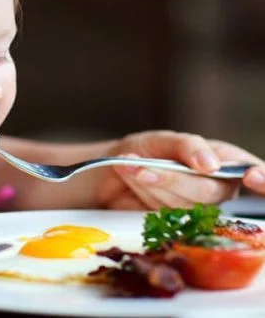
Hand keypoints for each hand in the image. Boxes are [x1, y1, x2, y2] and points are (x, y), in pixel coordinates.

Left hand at [95, 130, 264, 209]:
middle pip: (208, 191)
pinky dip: (142, 192)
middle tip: (144, 168)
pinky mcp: (175, 223)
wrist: (113, 168)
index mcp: (225, 161)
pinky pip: (162, 214)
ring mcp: (196, 207)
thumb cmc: (146, 150)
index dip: (260, 176)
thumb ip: (189, 147)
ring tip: (131, 166)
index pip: (252, 171)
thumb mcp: (165, 139)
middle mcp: (216, 186)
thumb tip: (211, 164)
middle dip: (173, 179)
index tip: (252, 175)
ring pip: (181, 204)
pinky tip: (132, 178)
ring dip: (151, 183)